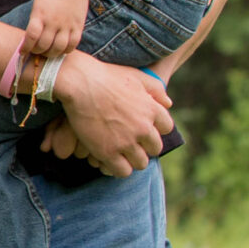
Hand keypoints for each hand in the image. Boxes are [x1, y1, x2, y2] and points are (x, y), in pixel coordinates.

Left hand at [22, 0, 89, 57]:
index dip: (25, 48)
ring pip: (59, 48)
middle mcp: (54, 21)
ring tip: (48, 52)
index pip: (31, 36)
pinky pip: (73, 44)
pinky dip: (66, 50)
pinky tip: (61, 49)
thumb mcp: (38, 5)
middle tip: (36, 52)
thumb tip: (32, 40)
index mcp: (40, 15)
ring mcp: (67, 24)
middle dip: (37, 52)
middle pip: (44, 45)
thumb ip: (36, 21)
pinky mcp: (78, 26)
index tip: (22, 52)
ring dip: (52, 54)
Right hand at [51, 54, 171, 176]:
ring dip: (132, 159)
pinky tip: (109, 160)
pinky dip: (118, 168)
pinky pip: (123, 171)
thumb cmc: (106, 76)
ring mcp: (126, 142)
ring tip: (120, 153)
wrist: (79, 82)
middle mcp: (144, 128)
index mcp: (153, 110)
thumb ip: (156, 89)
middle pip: (155, 148)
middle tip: (131, 142)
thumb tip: (169, 103)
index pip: (166, 128)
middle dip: (145, 146)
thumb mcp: (137, 76)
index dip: (154, 128)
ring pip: (140, 163)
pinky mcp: (108, 152)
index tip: (142, 127)